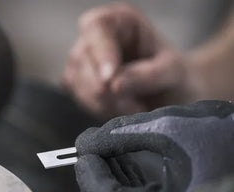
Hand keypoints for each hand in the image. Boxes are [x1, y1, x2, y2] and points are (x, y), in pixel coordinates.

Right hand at [64, 3, 201, 117]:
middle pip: (81, 59)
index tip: (110, 78)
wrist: (170, 97)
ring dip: (105, 102)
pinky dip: (100, 109)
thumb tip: (114, 84)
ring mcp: (83, 61)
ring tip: (134, 107)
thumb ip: (148, 75)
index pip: (96, 27)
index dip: (100, 52)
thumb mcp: (172, 72)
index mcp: (120, 21)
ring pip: (77, 82)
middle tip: (134, 105)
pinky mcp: (78, 84)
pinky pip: (80, 99)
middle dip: (104, 88)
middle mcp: (96, 37)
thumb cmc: (173, 76)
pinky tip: (121, 109)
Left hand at [74, 100, 233, 191]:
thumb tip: (85, 142)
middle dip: (102, 164)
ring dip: (117, 165)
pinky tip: (147, 151)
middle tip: (105, 138)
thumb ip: (118, 135)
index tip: (85, 142)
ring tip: (132, 140)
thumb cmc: (222, 143)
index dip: (87, 165)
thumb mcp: (166, 129)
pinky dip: (135, 170)